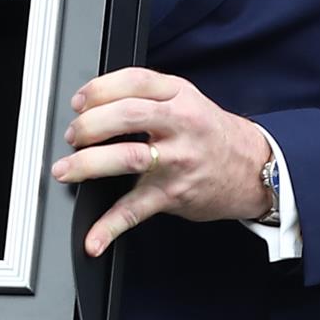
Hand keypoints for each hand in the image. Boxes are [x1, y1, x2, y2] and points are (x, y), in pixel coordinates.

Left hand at [51, 67, 270, 256]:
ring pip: (128, 158)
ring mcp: (178, 160)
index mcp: (178, 95)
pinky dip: (110, 227)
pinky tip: (93, 238)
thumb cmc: (209, 131)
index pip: (134, 81)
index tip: (78, 102)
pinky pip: (136, 209)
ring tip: (66, 170)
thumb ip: (145, 95)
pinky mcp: (174, 193)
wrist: (253, 167)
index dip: (98, 89)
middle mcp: (180, 124)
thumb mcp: (185, 98)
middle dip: (89, 124)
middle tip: (72, 135)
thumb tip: (92, 103)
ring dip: (88, 164)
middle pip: (126, 115)